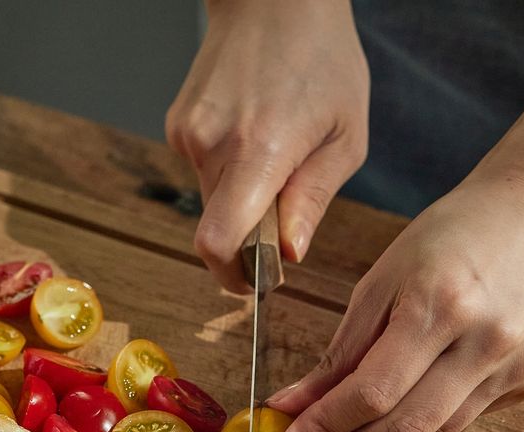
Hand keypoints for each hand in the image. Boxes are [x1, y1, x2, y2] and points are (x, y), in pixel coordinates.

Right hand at [166, 0, 368, 291]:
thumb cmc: (322, 58)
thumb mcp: (345, 135)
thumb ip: (313, 200)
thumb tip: (289, 252)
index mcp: (260, 150)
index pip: (218, 241)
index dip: (231, 274)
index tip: (253, 281)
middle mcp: (213, 144)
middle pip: (217, 228)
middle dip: (247, 235)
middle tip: (282, 209)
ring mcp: (189, 134)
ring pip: (210, 201)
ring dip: (240, 198)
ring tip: (271, 154)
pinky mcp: (178, 126)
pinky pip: (202, 172)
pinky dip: (227, 171)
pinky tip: (249, 134)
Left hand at [269, 171, 523, 431]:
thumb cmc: (449, 237)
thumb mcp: (381, 281)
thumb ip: (341, 352)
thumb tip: (293, 404)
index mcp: (439, 305)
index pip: (371, 391)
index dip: (323, 428)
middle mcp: (485, 342)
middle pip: (405, 429)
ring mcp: (515, 366)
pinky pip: (459, 423)